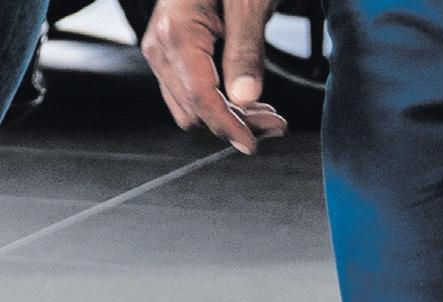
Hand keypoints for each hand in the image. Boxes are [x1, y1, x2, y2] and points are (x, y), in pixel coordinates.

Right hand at [141, 0, 286, 154]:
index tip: (253, 143)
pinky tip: (247, 102)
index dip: (228, 126)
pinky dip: (220, 105)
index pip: (200, 97)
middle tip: (276, 123)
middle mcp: (163, 45)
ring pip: (192, 109)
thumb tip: (244, 98)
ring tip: (267, 114)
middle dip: (235, 123)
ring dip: (229, 118)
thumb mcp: (250, 2)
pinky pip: (191, 95)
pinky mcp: (174, 56)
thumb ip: (246, 49)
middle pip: (196, 110)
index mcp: (178, 30)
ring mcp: (165, 52)